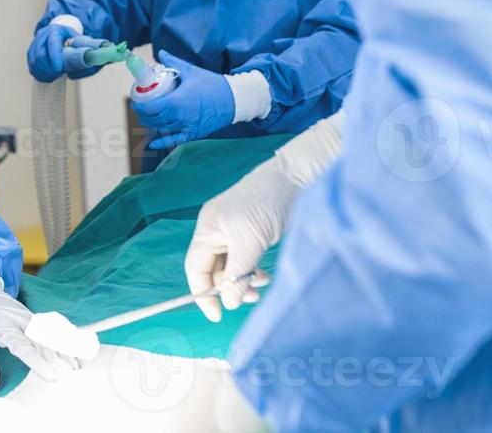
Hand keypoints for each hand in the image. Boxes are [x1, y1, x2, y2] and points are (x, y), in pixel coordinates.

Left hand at [0, 265, 77, 387]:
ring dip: (64, 348)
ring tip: (76, 367)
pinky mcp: (30, 316)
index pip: (24, 346)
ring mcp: (27, 315)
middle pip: (43, 339)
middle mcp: (18, 318)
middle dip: (57, 358)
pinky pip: (50, 327)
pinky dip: (63, 337)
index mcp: (2, 323)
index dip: (38, 362)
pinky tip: (73, 349)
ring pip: (49, 332)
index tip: (51, 376)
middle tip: (70, 377)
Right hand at [26, 22, 105, 82]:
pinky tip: (46, 77)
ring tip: (53, 77)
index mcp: (56, 30)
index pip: (52, 43)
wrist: (61, 33)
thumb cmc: (73, 39)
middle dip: (49, 68)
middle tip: (57, 75)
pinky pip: (31, 65)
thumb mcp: (83, 40)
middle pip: (40, 54)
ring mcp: (35, 43)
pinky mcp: (31, 52)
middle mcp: (43, 35)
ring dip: (43, 72)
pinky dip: (38, 73)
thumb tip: (101, 59)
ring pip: (34, 61)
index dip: (54, 57)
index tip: (59, 69)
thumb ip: (91, 49)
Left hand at [131, 51, 236, 150]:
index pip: (151, 107)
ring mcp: (187, 126)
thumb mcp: (191, 71)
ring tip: (146, 118)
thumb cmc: (212, 84)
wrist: (233, 100)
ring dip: (150, 125)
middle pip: (154, 119)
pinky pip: (175, 140)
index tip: (135, 102)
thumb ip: (173, 62)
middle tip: (140, 108)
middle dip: (143, 115)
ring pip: (162, 129)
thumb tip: (161, 53)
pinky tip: (152, 144)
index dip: (139, 106)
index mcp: (177, 101)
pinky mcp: (194, 134)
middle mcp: (180, 116)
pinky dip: (162, 142)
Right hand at [183, 160, 290, 322]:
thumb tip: (229, 303)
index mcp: (207, 228)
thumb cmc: (266, 203)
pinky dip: (252, 270)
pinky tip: (264, 274)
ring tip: (262, 285)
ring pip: (231, 266)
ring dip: (243, 280)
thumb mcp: (249, 242)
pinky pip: (244, 259)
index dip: (202, 291)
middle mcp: (217, 230)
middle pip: (214, 268)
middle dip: (229, 286)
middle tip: (250, 297)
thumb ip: (237, 274)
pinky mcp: (252, 232)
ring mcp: (234, 231)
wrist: (295, 177)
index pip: (196, 266)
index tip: (217, 314)